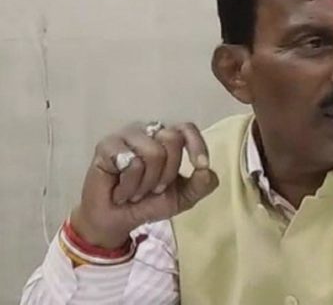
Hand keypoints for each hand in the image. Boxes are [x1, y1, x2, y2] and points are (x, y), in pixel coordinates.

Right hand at [70, 122, 217, 248]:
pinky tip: (120, 190)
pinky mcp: (106, 146)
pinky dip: (129, 184)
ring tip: (135, 192)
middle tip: (153, 189)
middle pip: (172, 139)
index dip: (197, 144)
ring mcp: (126, 136)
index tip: (201, 165)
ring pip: (153, 152)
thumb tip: (206, 170)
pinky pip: (129, 162)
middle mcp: (148, 132)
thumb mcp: (183, 197)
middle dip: (167, 173)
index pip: (186, 128)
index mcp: (167, 139)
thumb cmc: (148, 203)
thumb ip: (201, 184)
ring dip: (146, 183)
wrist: (117, 221)